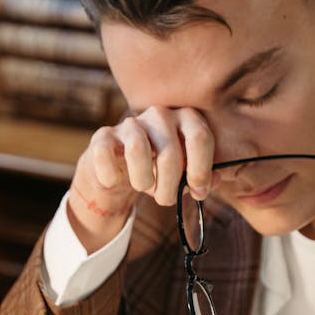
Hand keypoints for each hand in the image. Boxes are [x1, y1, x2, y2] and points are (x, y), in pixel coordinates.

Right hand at [67, 106, 216, 252]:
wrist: (121, 170)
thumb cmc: (159, 171)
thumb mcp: (185, 175)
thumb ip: (203, 177)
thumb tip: (211, 183)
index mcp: (185, 119)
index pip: (200, 137)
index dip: (200, 171)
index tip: (198, 192)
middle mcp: (159, 114)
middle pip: (170, 153)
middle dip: (169, 187)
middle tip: (166, 200)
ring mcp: (130, 123)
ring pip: (138, 150)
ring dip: (143, 181)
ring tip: (144, 188)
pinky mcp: (103, 135)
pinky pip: (105, 155)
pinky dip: (111, 176)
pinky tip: (114, 180)